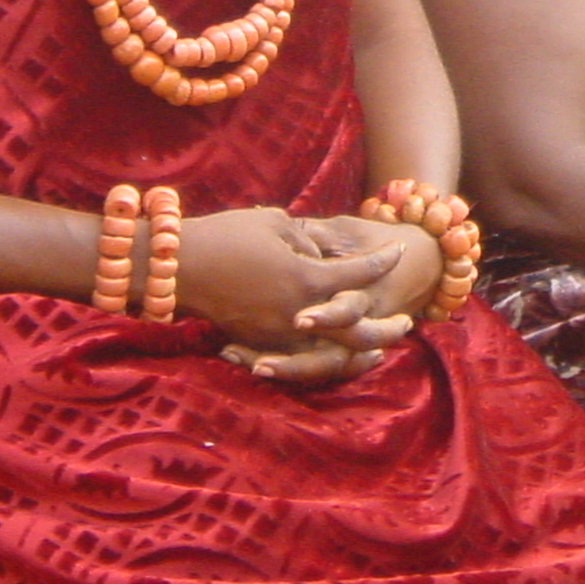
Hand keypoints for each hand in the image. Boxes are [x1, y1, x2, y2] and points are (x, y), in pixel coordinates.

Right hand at [178, 208, 415, 353]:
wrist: (178, 267)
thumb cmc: (228, 235)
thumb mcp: (276, 224)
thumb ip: (309, 241)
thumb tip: (324, 256)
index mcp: (307, 279)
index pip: (359, 274)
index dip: (382, 260)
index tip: (399, 251)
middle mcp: (297, 313)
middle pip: (355, 329)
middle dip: (384, 327)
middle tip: (406, 321)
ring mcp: (277, 335)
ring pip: (330, 354)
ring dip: (358, 351)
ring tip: (379, 348)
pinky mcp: (258, 344)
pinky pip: (300, 358)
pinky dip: (323, 359)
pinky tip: (336, 354)